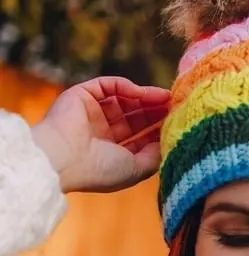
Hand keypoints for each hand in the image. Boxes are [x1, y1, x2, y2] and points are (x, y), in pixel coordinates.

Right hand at [31, 76, 170, 193]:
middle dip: (155, 112)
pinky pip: (109, 86)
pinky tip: (146, 94)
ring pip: (125, 101)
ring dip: (147, 98)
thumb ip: (154, 156)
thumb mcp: (135, 169)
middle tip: (177, 106)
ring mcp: (90, 114)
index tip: (178, 124)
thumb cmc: (99, 170)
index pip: (139, 139)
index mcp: (110, 155)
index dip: (158, 131)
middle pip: (134, 118)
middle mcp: (100, 134)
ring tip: (167, 98)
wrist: (63, 158)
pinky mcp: (82, 95)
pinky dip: (129, 88)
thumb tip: (168, 141)